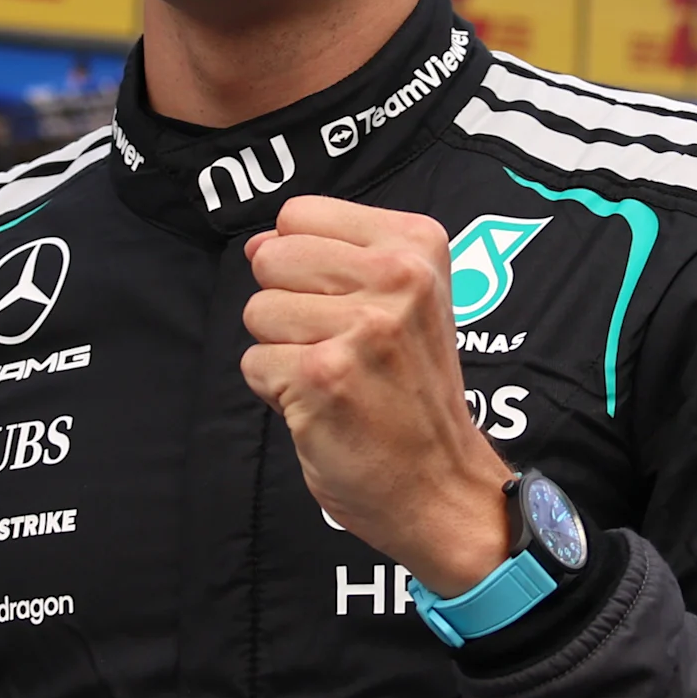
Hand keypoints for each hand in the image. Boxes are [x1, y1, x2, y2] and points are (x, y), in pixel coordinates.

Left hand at [240, 195, 513, 596]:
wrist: (441, 483)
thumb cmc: (412, 394)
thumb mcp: (399, 303)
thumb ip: (328, 259)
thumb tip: (256, 243)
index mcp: (415, 244)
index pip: (299, 214)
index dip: (301, 263)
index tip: (344, 304)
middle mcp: (396, 277)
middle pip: (271, 258)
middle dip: (285, 305)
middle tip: (338, 347)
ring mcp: (361, 327)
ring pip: (257, 311)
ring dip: (282, 352)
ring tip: (334, 377)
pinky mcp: (325, 376)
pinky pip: (255, 363)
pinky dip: (277, 393)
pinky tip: (324, 406)